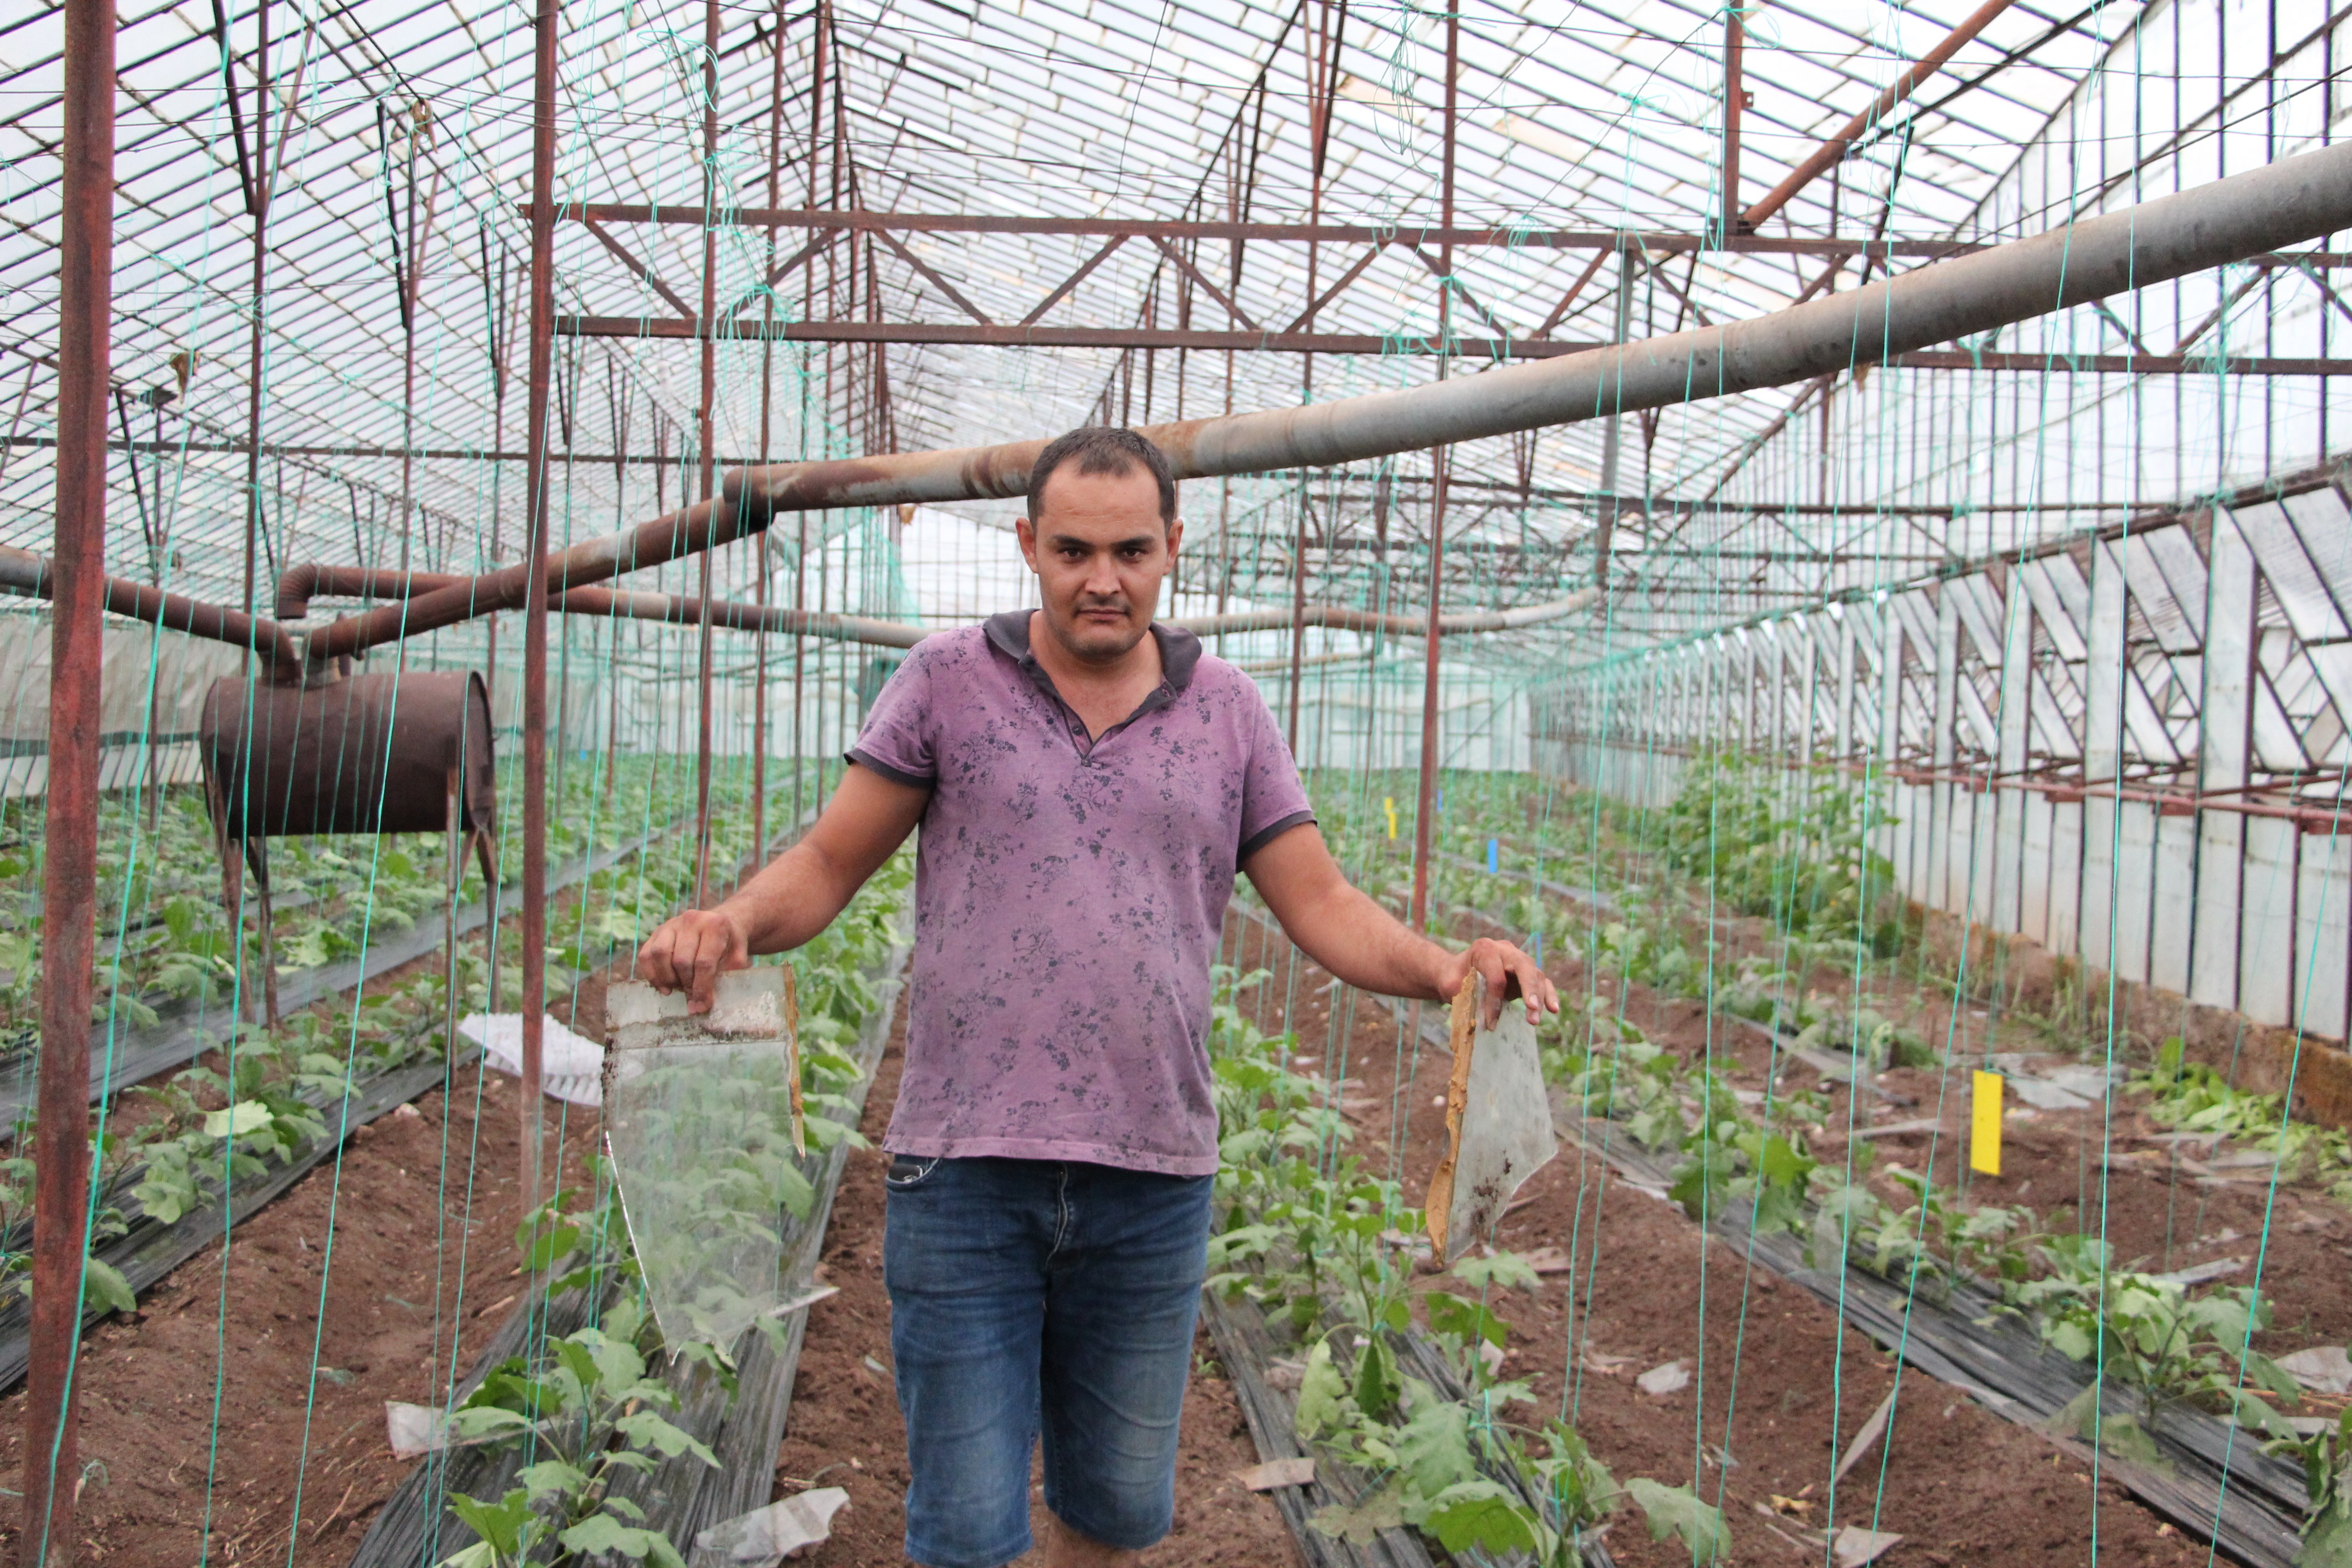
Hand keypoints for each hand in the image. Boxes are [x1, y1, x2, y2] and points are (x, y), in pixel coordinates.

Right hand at [635, 908, 748, 1013]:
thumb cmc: (729, 944)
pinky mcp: (657, 931)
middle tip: (692, 998)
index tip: (702, 1005)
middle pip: (681, 960)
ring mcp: (671, 924)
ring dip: (667, 979)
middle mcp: (691, 920)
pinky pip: (645, 955)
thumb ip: (725, 979)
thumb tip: (699, 1006)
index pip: (704, 962)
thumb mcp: (738, 957)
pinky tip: (665, 987)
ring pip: (659, 954)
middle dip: (686, 985)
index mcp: (715, 925)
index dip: (702, 988)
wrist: (718, 922)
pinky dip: (652, 975)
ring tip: (679, 989)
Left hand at [1435, 938, 1559, 1028]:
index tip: (1490, 1023)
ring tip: (1535, 1021)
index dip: (1494, 1000)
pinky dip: (1549, 994)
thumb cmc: (1452, 978)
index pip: (1496, 975)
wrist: (1456, 973)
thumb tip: (1478, 1019)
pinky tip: (1554, 1009)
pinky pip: (1542, 981)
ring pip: (1536, 975)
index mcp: (1484, 948)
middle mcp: (1505, 950)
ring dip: (1539, 998)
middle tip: (1532, 1009)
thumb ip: (1463, 996)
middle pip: (1523, 966)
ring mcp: (1518, 960)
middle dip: (1529, 989)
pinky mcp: (1526, 973)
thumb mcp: (1450, 984)